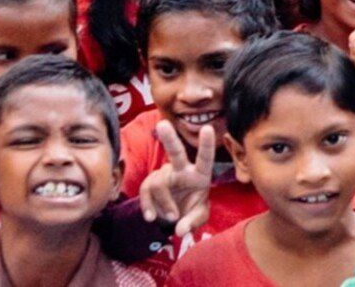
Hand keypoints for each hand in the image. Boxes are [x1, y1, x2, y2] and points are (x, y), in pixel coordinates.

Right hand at [139, 121, 215, 235]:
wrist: (175, 216)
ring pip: (159, 184)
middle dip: (169, 139)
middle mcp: (182, 170)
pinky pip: (146, 193)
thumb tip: (180, 230)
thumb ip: (193, 222)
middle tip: (162, 124)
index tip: (208, 128)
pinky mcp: (150, 184)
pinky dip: (148, 206)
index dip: (206, 144)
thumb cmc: (192, 210)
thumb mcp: (198, 217)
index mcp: (200, 174)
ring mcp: (164, 176)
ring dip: (165, 203)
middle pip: (175, 153)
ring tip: (171, 218)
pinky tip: (151, 218)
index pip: (204, 158)